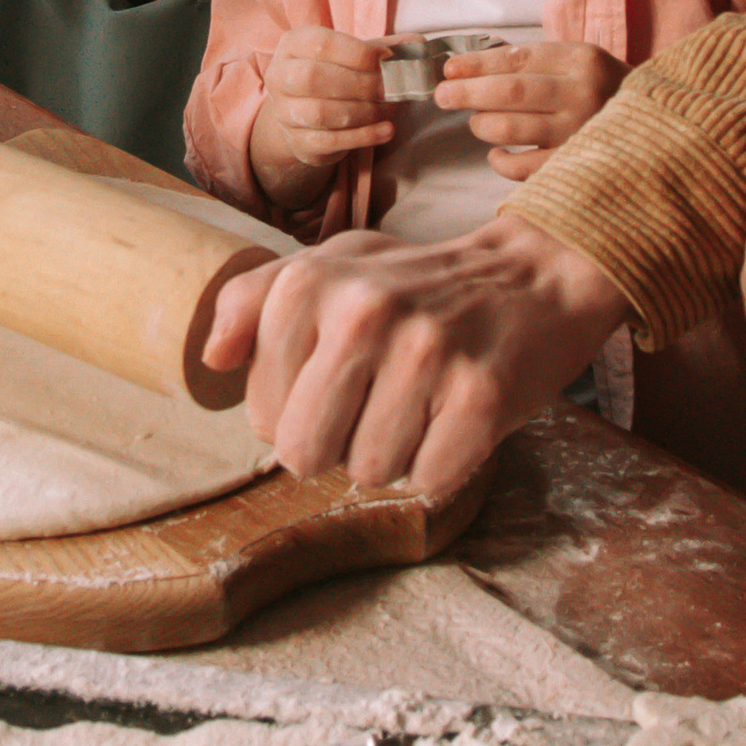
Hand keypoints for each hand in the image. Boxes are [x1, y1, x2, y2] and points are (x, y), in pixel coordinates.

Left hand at [201, 208, 627, 496]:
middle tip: (377, 400)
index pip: (261, 413)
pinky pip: (429, 480)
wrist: (532, 275)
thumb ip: (254, 301)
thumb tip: (212, 358)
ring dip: (395, 451)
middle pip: (301, 453)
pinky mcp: (480, 396)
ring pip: (367, 472)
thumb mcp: (331, 266)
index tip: (340, 375)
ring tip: (422, 399)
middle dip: (336, 444)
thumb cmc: (417, 283)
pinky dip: (443, 462)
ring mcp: (425, 353)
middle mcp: (363, 312)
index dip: (298, 410)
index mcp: (311, 283)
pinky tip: (456, 413)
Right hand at [248, 27, 392, 210]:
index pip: (321, 44)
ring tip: (388, 109)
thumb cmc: (334, 75)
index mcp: (293, 45)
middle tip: (389, 89)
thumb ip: (385, 48)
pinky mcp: (296, 141)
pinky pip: (328, 141)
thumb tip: (418, 43)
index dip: (357, 53)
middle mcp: (279, 75)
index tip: (385, 60)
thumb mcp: (355, 56)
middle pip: (313, 78)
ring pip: (320, 113)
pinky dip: (363, 136)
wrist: (304, 114)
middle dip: (359, 84)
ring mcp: (283, 112)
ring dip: (362, 111)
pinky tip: (386, 130)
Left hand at [434, 40, 622, 179]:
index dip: (476, 64)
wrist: (655, 130)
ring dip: (482, 124)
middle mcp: (583, 94)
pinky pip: (522, 168)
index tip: (448, 68)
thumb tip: (467, 68)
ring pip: (511, 128)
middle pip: (509, 91)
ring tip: (476, 121)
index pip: (516, 59)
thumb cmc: (601, 91)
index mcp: (582, 60)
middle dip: (467, 92)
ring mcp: (580, 133)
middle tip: (441, 95)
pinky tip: (496, 154)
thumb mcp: (576, 64)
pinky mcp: (576, 167)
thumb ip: (533, 63)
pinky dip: (500, 161)